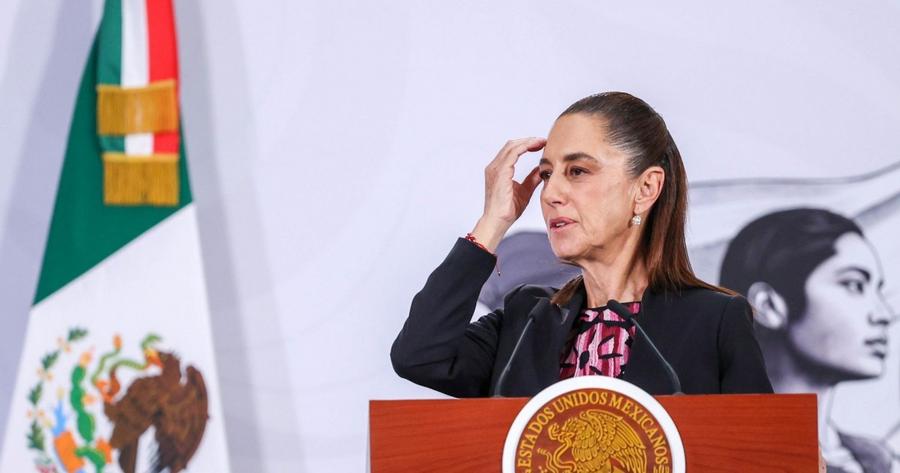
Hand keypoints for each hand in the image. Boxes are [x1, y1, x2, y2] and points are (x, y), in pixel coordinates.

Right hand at [471, 137, 545, 251]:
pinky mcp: (500, 172)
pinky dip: (525, 147)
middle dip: (528, 140)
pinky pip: (513, 153)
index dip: (526, 145)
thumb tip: (541, 170)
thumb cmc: (508, 210)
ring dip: (528, 142)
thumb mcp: (525, 191)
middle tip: (543, 141)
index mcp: (498, 171)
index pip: (512, 151)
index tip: (541, 145)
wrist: (498, 221)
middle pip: (511, 145)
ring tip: (541, 142)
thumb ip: (532, 179)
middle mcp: (494, 167)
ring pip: (512, 146)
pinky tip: (535, 147)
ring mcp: (495, 169)